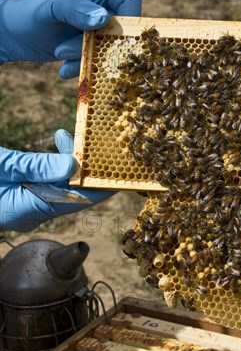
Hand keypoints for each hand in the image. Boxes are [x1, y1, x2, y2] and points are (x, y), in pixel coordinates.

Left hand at [0, 0, 140, 77]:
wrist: (6, 34)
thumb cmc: (23, 12)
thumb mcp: (48, 9)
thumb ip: (74, 10)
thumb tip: (102, 19)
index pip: (128, 0)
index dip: (128, 20)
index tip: (116, 39)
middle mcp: (98, 3)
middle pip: (119, 27)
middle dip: (100, 44)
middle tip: (70, 49)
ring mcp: (94, 24)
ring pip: (110, 46)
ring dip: (88, 56)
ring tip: (60, 54)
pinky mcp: (88, 42)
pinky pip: (98, 57)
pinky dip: (83, 65)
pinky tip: (64, 69)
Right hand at [0, 130, 115, 232]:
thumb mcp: (5, 167)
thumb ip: (38, 167)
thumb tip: (73, 165)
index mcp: (28, 212)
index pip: (76, 201)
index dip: (100, 188)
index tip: (120, 176)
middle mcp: (30, 212)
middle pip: (70, 190)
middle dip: (84, 168)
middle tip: (96, 146)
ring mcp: (24, 204)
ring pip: (57, 182)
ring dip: (66, 160)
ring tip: (67, 138)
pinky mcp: (17, 194)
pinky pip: (43, 180)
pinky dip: (50, 162)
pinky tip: (55, 143)